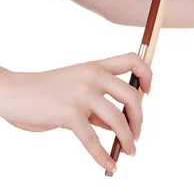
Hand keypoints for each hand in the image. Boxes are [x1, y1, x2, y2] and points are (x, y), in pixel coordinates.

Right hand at [0, 53, 151, 172]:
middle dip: (139, 118)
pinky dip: (104, 156)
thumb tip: (119, 126)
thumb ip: (98, 105)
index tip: (147, 91)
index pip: (131, 61)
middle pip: (131, 95)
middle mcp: (92, 76)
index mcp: (95, 67)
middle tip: (136, 134)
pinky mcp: (69, 113)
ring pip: (117, 119)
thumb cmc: (45, 93)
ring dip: (127, 139)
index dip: (146, 75)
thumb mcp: (76, 91)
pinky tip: (110, 165)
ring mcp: (81, 94)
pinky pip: (93, 139)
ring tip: (130, 151)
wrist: (13, 92)